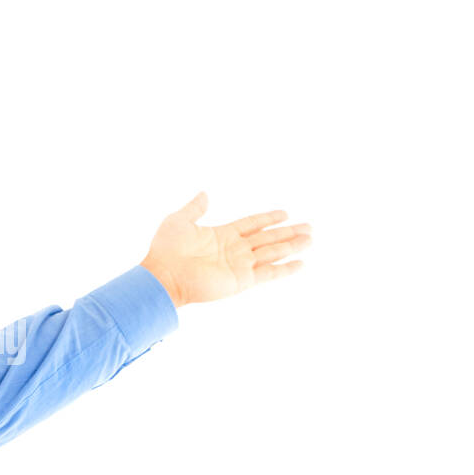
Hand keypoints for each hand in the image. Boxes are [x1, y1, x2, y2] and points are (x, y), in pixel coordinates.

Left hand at [140, 192, 312, 306]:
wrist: (164, 275)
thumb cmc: (167, 249)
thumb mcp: (180, 220)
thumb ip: (195, 208)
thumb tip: (204, 194)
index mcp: (222, 235)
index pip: (252, 224)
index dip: (268, 218)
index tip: (285, 213)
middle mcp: (234, 250)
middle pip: (268, 238)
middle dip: (288, 232)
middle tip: (309, 227)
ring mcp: (239, 265)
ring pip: (272, 252)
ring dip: (292, 246)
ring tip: (310, 239)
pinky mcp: (241, 280)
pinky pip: (268, 273)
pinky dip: (285, 269)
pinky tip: (300, 264)